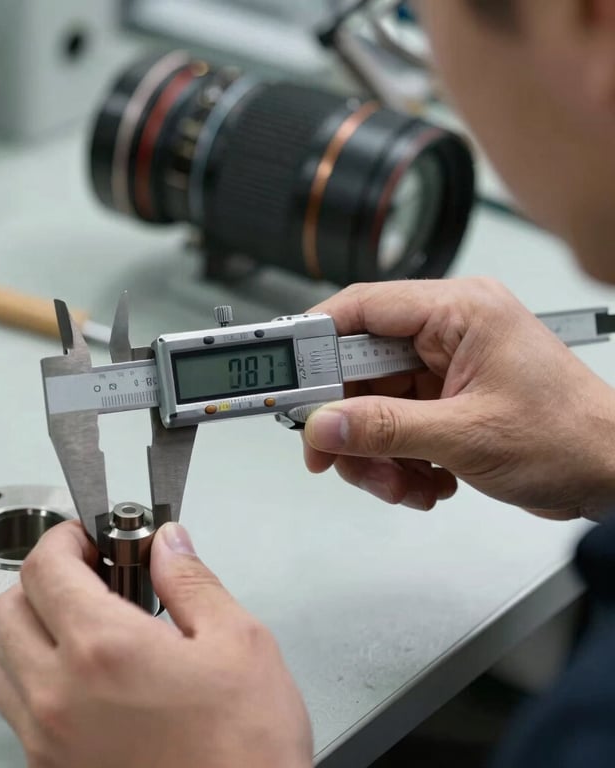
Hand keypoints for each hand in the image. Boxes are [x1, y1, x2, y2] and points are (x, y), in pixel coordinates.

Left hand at [0, 521, 312, 767]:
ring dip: (31, 632)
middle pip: (4, 612)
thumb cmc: (246, 748)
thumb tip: (168, 543)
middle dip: (39, 580)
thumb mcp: (239, 641)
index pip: (44, 568)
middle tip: (84, 575)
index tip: (86, 536)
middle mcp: (60, 696)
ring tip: (83, 627)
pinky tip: (88, 680)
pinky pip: (17, 713)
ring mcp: (49, 742)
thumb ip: (191, 580)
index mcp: (105, 650)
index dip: (63, 538)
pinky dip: (36, 681)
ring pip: (1, 665)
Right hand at [303, 278, 614, 519]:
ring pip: (372, 402)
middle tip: (332, 455)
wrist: (611, 474)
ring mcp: (444, 368)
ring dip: (375, 451)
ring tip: (400, 483)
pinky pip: (394, 424)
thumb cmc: (571, 437)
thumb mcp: (466, 435)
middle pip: (359, 365)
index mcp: (459, 312)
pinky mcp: (444, 400)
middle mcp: (448, 332)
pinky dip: (397, 459)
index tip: (286, 377)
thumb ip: (385, 428)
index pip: (363, 307)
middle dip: (347, 419)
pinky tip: (426, 481)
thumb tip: (325, 425)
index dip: (316, 340)